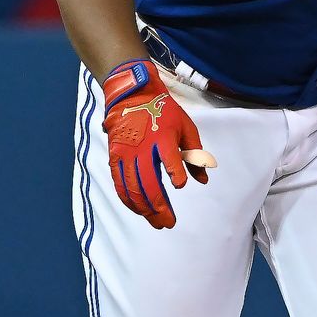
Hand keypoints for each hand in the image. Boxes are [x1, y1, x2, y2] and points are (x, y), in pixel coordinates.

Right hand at [101, 59, 214, 227]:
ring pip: (132, 187)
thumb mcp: (186, 127)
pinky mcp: (114, 156)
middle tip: (169, 222)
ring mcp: (125, 153)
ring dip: (144, 208)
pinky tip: (138, 210)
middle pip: (148, 182)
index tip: (180, 185)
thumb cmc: (163, 111)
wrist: (132, 95)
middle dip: (159, 206)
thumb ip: (195, 154)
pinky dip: (128, 199)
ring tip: (156, 221)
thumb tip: (203, 180)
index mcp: (163, 137)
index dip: (175, 173)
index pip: (169, 158)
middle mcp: (142, 147)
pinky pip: (119, 183)